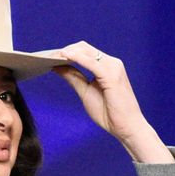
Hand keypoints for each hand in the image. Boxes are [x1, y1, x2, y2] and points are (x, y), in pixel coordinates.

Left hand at [54, 41, 172, 162]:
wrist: (127, 127)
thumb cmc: (110, 113)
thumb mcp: (86, 92)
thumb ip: (74, 78)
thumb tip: (58, 66)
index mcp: (107, 66)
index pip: (85, 51)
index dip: (67, 52)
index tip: (50, 56)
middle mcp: (112, 63)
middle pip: (84, 48)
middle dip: (65, 50)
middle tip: (47, 56)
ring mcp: (113, 67)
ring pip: (86, 51)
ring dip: (68, 52)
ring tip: (52, 57)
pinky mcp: (112, 76)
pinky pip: (91, 63)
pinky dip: (76, 58)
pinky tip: (64, 58)